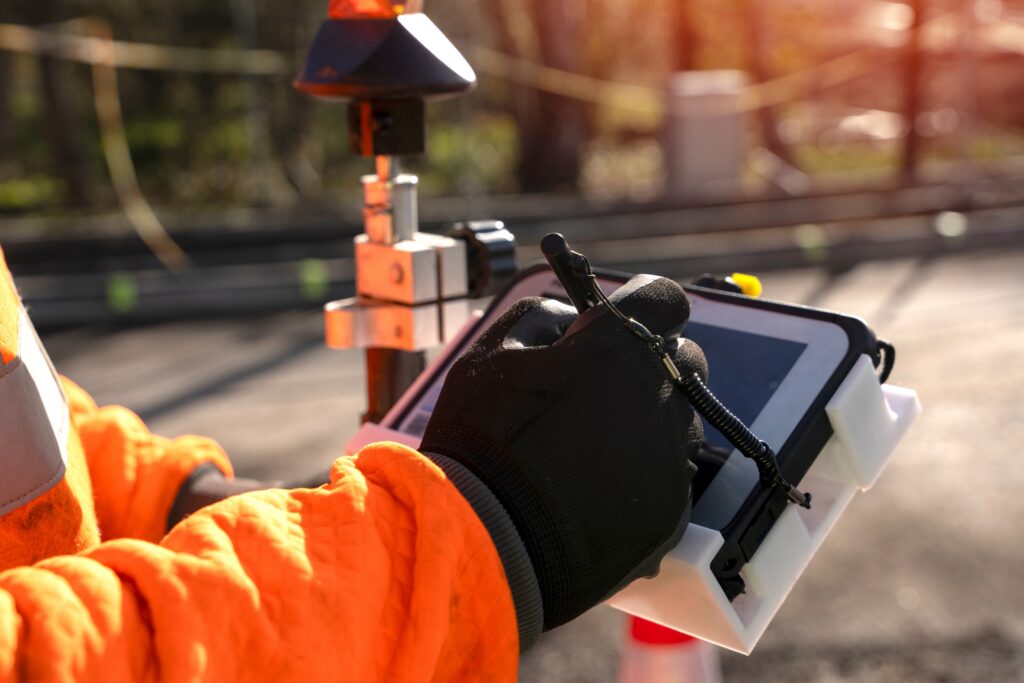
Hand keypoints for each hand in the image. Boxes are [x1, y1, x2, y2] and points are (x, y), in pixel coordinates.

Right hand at [421, 275, 706, 639]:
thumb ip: (542, 318)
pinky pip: (667, 478)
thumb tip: (572, 320)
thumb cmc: (481, 440)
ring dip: (648, 424)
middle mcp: (660, 393)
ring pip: (679, 423)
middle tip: (601, 390)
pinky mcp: (672, 509)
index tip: (623, 322)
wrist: (486, 541)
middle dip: (652, 364)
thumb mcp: (490, 355)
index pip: (664, 298)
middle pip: (685, 360)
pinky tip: (593, 494)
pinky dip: (639, 479)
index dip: (644, 303)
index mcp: (617, 345)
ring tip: (591, 453)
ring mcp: (671, 454)